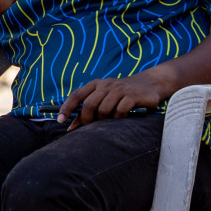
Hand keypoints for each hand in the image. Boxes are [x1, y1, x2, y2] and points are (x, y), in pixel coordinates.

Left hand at [56, 68, 173, 129]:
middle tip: (90, 126)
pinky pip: (120, 111)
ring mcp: (119, 89)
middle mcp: (106, 85)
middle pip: (89, 104)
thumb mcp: (104, 97)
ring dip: (104, 120)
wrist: (150, 84)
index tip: (61, 120)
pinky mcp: (132, 96)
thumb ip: (89, 108)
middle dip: (86, 118)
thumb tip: (71, 126)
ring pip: (103, 109)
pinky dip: (118, 118)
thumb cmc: (122, 94)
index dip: (67, 108)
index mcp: (96, 84)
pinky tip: (121, 119)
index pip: (77, 95)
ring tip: (109, 121)